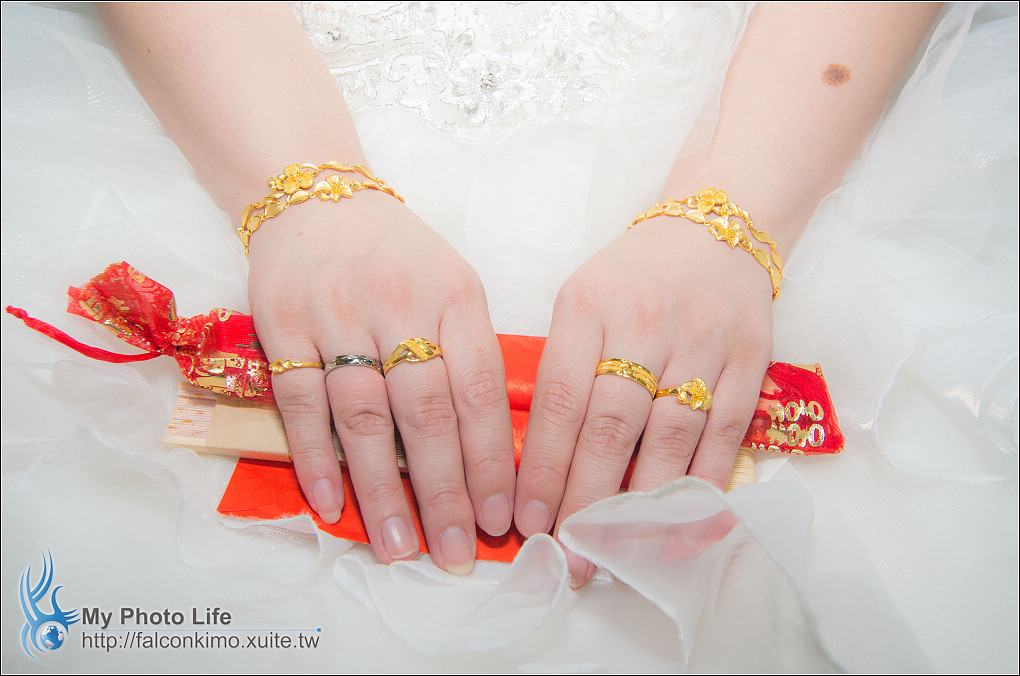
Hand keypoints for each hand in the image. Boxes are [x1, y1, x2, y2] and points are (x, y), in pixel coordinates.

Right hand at [247, 191, 515, 574]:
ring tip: (398, 548)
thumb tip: (488, 455)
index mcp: (455, 296)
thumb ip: (470, 355)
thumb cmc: (399, 257)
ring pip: (364, 417)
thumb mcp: (453, 286)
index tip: (499, 520)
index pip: (480, 391)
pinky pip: (300, 403)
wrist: (317, 198)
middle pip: (427, 413)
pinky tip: (330, 506)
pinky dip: (315, 459)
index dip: (490, 462)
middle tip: (455, 556)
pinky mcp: (281, 324)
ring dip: (381, 490)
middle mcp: (400, 304)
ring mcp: (337, 314)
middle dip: (445, 492)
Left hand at [514, 214, 773, 585]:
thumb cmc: (633, 276)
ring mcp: (704, 343)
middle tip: (569, 553)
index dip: (544, 467)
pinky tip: (679, 523)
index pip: (561, 399)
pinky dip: (701, 483)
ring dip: (640, 504)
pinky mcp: (751, 362)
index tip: (528, 520)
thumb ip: (561, 367)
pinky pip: (724, 435)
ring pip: (669, 438)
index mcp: (589, 305)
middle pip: (612, 425)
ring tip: (615, 550)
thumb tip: (541, 461)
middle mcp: (647, 323)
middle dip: (585, 498)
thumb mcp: (580, 299)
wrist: (717, 230)